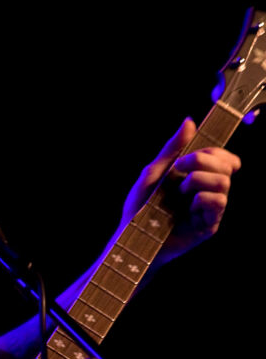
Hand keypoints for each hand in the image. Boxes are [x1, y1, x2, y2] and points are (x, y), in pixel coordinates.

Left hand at [120, 118, 239, 265]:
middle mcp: (206, 191)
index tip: (189, 156)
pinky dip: (202, 197)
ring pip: (224, 182)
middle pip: (228, 165)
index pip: (223, 157)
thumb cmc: (139, 206)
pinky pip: (218, 202)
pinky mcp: (209, 225)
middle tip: (181, 168)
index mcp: (197, 176)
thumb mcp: (153, 172)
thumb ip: (172, 148)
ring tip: (181, 191)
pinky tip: (188, 204)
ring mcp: (209, 208)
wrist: (131, 236)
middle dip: (204, 160)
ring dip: (199, 179)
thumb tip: (189, 122)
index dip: (215, 151)